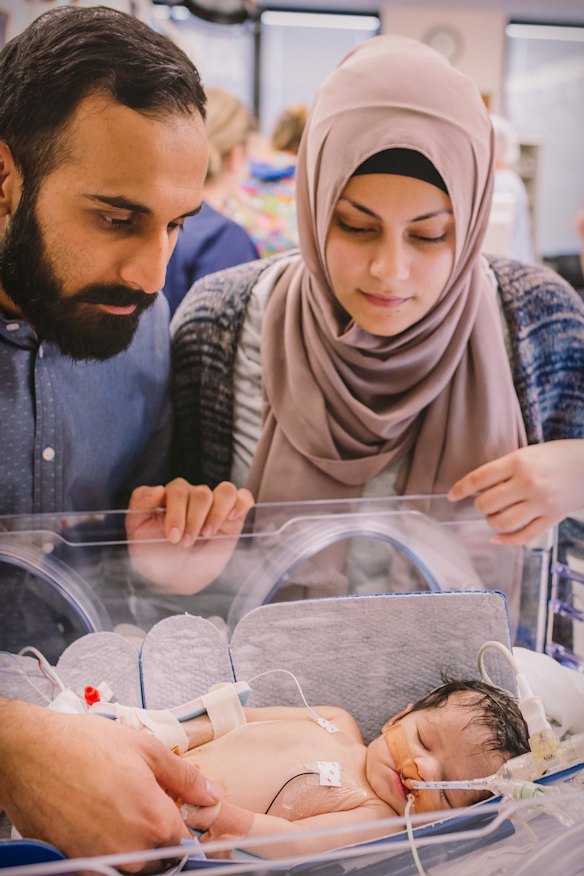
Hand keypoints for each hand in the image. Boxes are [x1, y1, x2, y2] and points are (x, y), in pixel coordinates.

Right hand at [0, 699, 222, 865]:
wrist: (31, 753)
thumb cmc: (86, 745)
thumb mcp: (146, 749)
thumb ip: (185, 778)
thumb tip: (211, 794)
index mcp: (154, 821)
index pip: (186, 842)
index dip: (184, 825)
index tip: (178, 812)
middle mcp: (130, 850)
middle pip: (160, 857)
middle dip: (159, 834)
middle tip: (143, 802)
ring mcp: (101, 861)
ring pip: (133, 863)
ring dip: (134, 840)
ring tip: (117, 803)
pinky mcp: (76, 863)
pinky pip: (104, 863)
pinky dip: (108, 845)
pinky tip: (97, 815)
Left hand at [125, 479, 253, 592]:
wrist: (174, 579)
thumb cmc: (155, 555)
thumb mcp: (137, 532)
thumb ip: (140, 504)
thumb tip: (158, 488)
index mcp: (169, 497)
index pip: (176, 489)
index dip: (176, 510)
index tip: (172, 536)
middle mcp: (192, 497)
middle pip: (199, 492)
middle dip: (193, 520)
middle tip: (186, 543)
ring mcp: (213, 504)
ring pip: (224, 491)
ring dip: (215, 514)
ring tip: (206, 534)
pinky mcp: (232, 516)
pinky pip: (242, 497)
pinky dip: (240, 503)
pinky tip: (232, 517)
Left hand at [448, 440, 583, 544]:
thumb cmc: (557, 456)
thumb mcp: (527, 453)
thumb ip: (504, 470)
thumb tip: (477, 488)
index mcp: (518, 462)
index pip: (479, 478)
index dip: (461, 489)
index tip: (452, 495)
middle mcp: (528, 483)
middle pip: (487, 504)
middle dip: (480, 505)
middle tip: (485, 502)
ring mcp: (541, 503)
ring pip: (502, 523)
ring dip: (492, 522)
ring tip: (495, 515)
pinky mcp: (552, 519)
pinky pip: (523, 536)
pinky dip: (506, 540)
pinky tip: (497, 537)